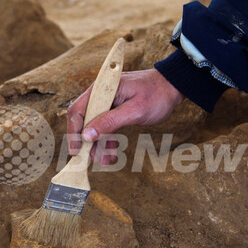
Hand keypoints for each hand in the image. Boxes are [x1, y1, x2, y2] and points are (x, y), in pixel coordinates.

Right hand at [67, 69, 183, 162]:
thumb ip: (110, 122)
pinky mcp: (113, 108)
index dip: (74, 132)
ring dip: (97, 144)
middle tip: (90, 160)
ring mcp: (107, 101)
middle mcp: (100, 94)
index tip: (77, 151)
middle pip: (83, 119)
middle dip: (86, 141)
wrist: (173, 87)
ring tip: (103, 160)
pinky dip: (106, 140)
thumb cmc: (156, 94)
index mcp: (102, 90)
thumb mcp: (134, 111)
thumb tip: (86, 135)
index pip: (78, 111)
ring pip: (93, 125)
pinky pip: (104, 125)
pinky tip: (110, 153)